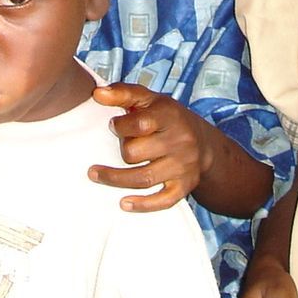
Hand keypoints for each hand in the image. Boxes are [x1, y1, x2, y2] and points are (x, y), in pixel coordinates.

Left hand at [88, 84, 205, 211]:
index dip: (120, 126)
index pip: (140, 124)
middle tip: (121, 146)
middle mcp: (179, 141)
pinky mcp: (184, 187)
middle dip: (123, 150)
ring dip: (115, 179)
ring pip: (144, 178)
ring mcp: (183, 166)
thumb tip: (97, 94)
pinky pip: (163, 201)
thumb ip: (122, 93)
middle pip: (136, 153)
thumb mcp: (149, 99)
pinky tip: (123, 203)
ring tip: (94, 174)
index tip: (113, 125)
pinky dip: (142, 205)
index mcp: (170, 116)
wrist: (203, 142)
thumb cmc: (166, 118)